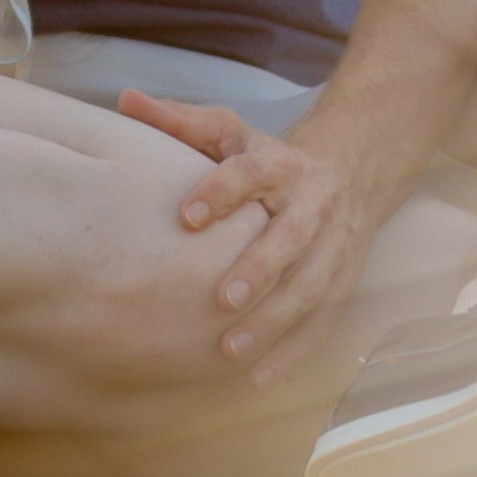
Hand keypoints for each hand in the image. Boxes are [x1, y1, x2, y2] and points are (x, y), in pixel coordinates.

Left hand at [116, 89, 382, 383]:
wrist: (350, 172)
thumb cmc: (268, 159)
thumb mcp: (230, 134)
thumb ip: (179, 121)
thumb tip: (126, 99)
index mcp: (280, 165)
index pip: (250, 174)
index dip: (221, 192)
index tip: (187, 216)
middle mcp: (312, 205)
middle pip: (290, 237)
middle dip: (259, 268)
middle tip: (221, 298)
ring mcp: (333, 248)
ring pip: (309, 287)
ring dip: (274, 321)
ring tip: (230, 350)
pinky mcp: (342, 283)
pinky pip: (321, 322)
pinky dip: (292, 352)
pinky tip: (257, 377)